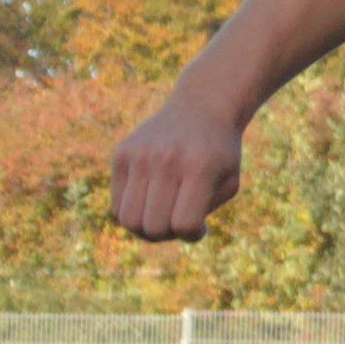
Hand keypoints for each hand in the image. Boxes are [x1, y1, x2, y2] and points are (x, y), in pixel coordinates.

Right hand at [109, 88, 246, 242]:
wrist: (200, 108)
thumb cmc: (218, 154)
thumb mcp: (228, 183)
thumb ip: (202, 212)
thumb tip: (170, 231)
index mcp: (199, 168)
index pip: (184, 223)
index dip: (191, 234)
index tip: (200, 225)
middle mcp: (165, 160)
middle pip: (152, 227)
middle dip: (166, 235)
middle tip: (177, 221)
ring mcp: (139, 155)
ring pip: (127, 220)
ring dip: (144, 229)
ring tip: (161, 216)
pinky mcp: (120, 154)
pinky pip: (116, 205)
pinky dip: (132, 212)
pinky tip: (149, 200)